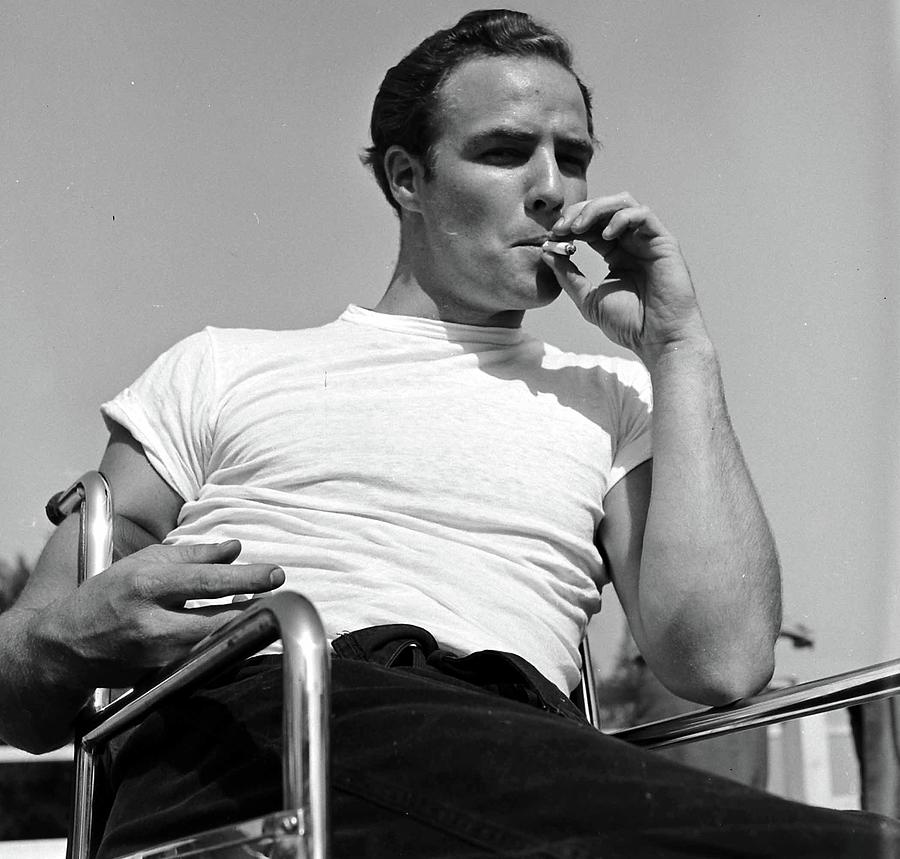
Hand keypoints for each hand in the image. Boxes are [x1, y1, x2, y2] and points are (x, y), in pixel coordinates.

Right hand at [45, 540, 283, 688]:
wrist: (64, 647)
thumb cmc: (107, 596)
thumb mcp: (144, 564)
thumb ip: (193, 556)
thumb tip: (236, 549)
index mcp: (146, 587)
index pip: (207, 582)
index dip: (246, 578)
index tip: (275, 574)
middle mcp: (151, 625)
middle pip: (218, 620)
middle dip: (254, 607)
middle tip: (277, 592)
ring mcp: (156, 657)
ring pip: (214, 643)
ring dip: (241, 626)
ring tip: (257, 607)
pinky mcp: (159, 679)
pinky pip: (201, 660)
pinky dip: (221, 644)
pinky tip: (232, 631)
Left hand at [542, 192, 708, 365]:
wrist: (659, 339)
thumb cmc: (629, 324)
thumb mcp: (588, 299)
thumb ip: (568, 276)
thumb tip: (546, 252)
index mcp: (615, 253)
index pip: (590, 226)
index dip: (569, 225)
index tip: (551, 234)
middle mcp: (632, 242)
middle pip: (604, 208)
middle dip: (578, 212)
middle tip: (560, 227)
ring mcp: (648, 240)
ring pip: (622, 203)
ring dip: (596, 209)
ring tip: (577, 228)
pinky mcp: (664, 242)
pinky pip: (643, 214)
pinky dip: (621, 218)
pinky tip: (604, 236)